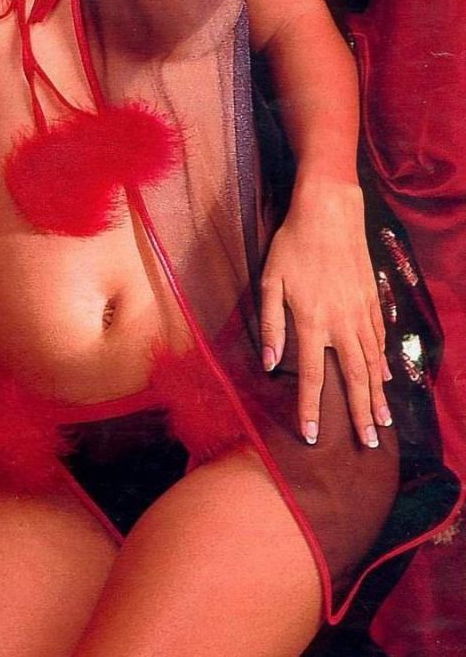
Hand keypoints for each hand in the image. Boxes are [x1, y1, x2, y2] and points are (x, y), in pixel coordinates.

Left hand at [259, 176, 391, 448]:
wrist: (330, 211)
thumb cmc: (292, 244)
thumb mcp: (270, 281)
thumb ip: (271, 325)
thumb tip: (271, 364)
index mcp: (312, 321)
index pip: (314, 376)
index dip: (312, 409)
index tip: (313, 437)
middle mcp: (341, 323)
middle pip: (354, 378)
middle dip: (361, 414)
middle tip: (370, 444)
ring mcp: (361, 312)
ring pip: (372, 363)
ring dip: (378, 395)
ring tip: (383, 422)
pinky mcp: (371, 299)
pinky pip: (379, 339)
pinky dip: (383, 363)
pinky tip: (386, 378)